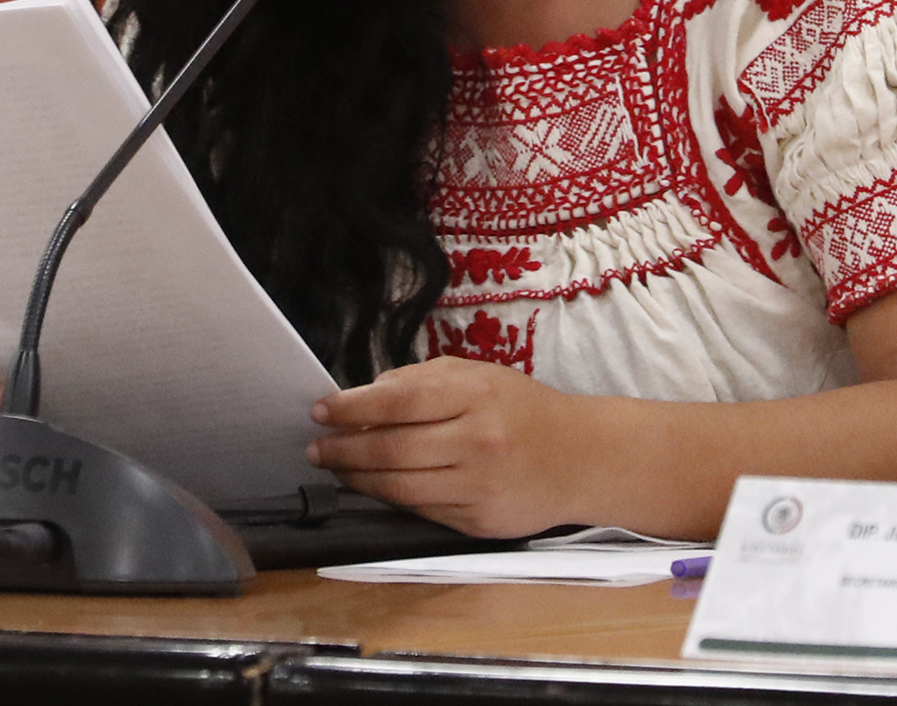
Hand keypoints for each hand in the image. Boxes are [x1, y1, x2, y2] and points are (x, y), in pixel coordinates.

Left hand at [305, 357, 597, 538]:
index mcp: (474, 394)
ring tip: (336, 469)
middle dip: (345, 449)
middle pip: (392, 448)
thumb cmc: (523, 410)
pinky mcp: (478, 521)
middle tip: (317, 447)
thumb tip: (367, 395)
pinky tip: (376, 487)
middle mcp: (476, 440)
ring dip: (358, 479)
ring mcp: (478, 485)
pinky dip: (392, 498)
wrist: (579, 459)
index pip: (398, 400)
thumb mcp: (479, 376)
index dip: (352, 407)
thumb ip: (422, 379)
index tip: (321, 410)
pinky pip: (421, 510)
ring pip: (400, 487)